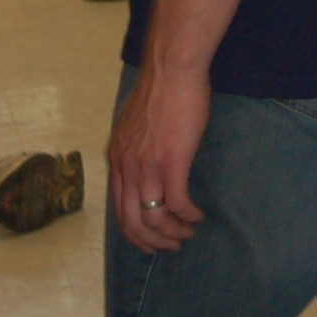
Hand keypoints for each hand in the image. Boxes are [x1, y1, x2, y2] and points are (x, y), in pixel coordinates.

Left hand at [108, 61, 209, 254]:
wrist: (171, 70)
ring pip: (154, 219)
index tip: (149, 239)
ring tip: (188, 233)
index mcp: (117, 159)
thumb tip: (145, 164)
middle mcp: (127, 168)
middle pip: (133, 222)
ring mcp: (148, 167)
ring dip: (173, 233)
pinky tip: (199, 215)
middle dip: (152, 241)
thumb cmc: (160, 91)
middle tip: (170, 246)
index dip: (133, 231)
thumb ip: (136, 148)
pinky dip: (189, 216)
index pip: (118, 209)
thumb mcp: (135, 125)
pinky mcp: (172, 163)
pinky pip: (178, 203)